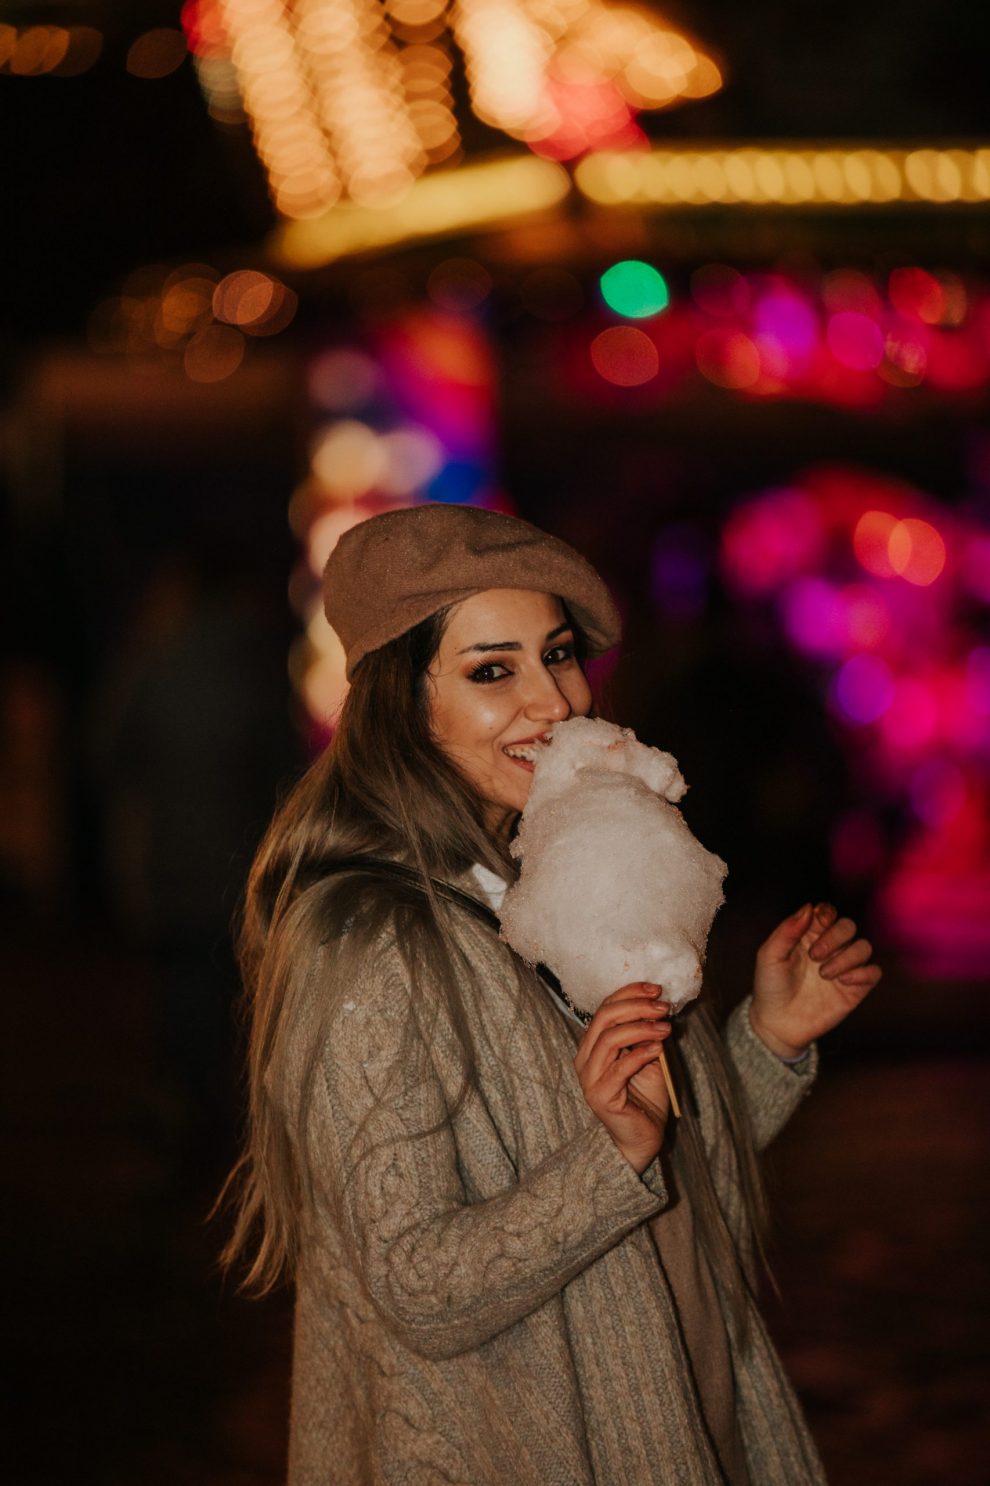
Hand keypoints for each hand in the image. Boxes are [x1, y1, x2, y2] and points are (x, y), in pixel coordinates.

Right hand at [573, 983, 672, 1173]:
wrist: (642, 1138)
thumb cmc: (644, 1097)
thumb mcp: (648, 1057)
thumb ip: (647, 1034)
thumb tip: (659, 1006)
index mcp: (593, 1045)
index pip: (605, 1008)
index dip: (630, 993)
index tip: (656, 989)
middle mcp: (585, 1058)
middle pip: (605, 1018)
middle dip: (636, 1006)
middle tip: (663, 1007)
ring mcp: (590, 1078)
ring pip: (610, 1039)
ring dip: (641, 1028)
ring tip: (665, 1028)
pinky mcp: (601, 1096)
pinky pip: (620, 1067)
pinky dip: (640, 1053)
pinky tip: (658, 1047)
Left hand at [751, 902, 882, 1058]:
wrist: (777, 1023)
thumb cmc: (770, 987)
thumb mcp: (769, 955)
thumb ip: (787, 930)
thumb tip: (809, 906)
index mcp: (808, 935)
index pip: (827, 913)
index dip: (827, 912)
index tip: (819, 921)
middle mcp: (829, 949)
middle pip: (848, 926)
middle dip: (835, 936)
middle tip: (814, 956)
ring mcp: (843, 968)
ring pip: (864, 947)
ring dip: (847, 957)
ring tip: (824, 974)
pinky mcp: (855, 989)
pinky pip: (874, 972)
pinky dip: (862, 973)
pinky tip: (842, 982)